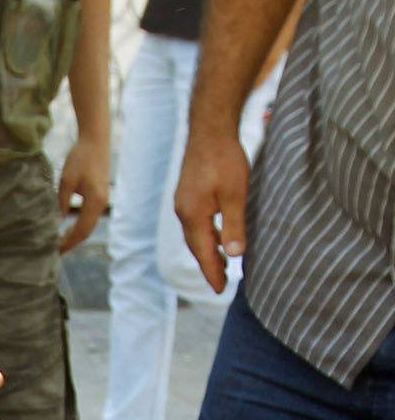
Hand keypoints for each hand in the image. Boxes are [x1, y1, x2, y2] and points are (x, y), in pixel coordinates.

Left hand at [57, 135, 109, 254]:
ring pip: (90, 225)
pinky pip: (90, 217)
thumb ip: (62, 203)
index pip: (81, 230)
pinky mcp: (101, 195)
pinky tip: (68, 229)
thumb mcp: (67, 181)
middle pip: (87, 231)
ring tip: (60, 243)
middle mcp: (102, 202)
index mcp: (95, 200)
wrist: (95, 139)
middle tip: (56, 252)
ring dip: (76, 236)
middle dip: (72, 243)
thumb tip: (56, 224)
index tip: (55, 251)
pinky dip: (80, 226)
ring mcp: (103, 199)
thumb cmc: (80, 157)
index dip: (69, 242)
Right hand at [174, 129, 249, 294]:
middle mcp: (183, 213)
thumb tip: (236, 255)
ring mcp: (183, 203)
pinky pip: (194, 222)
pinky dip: (205, 234)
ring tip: (221, 262)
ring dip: (207, 250)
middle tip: (221, 282)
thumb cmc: (225, 158)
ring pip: (195, 235)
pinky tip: (215, 234)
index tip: (220, 290)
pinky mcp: (187, 194)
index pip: (203, 253)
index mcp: (193, 217)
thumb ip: (234, 225)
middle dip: (208, 266)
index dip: (212, 273)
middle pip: (196, 247)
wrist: (209, 128)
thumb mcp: (236, 193)